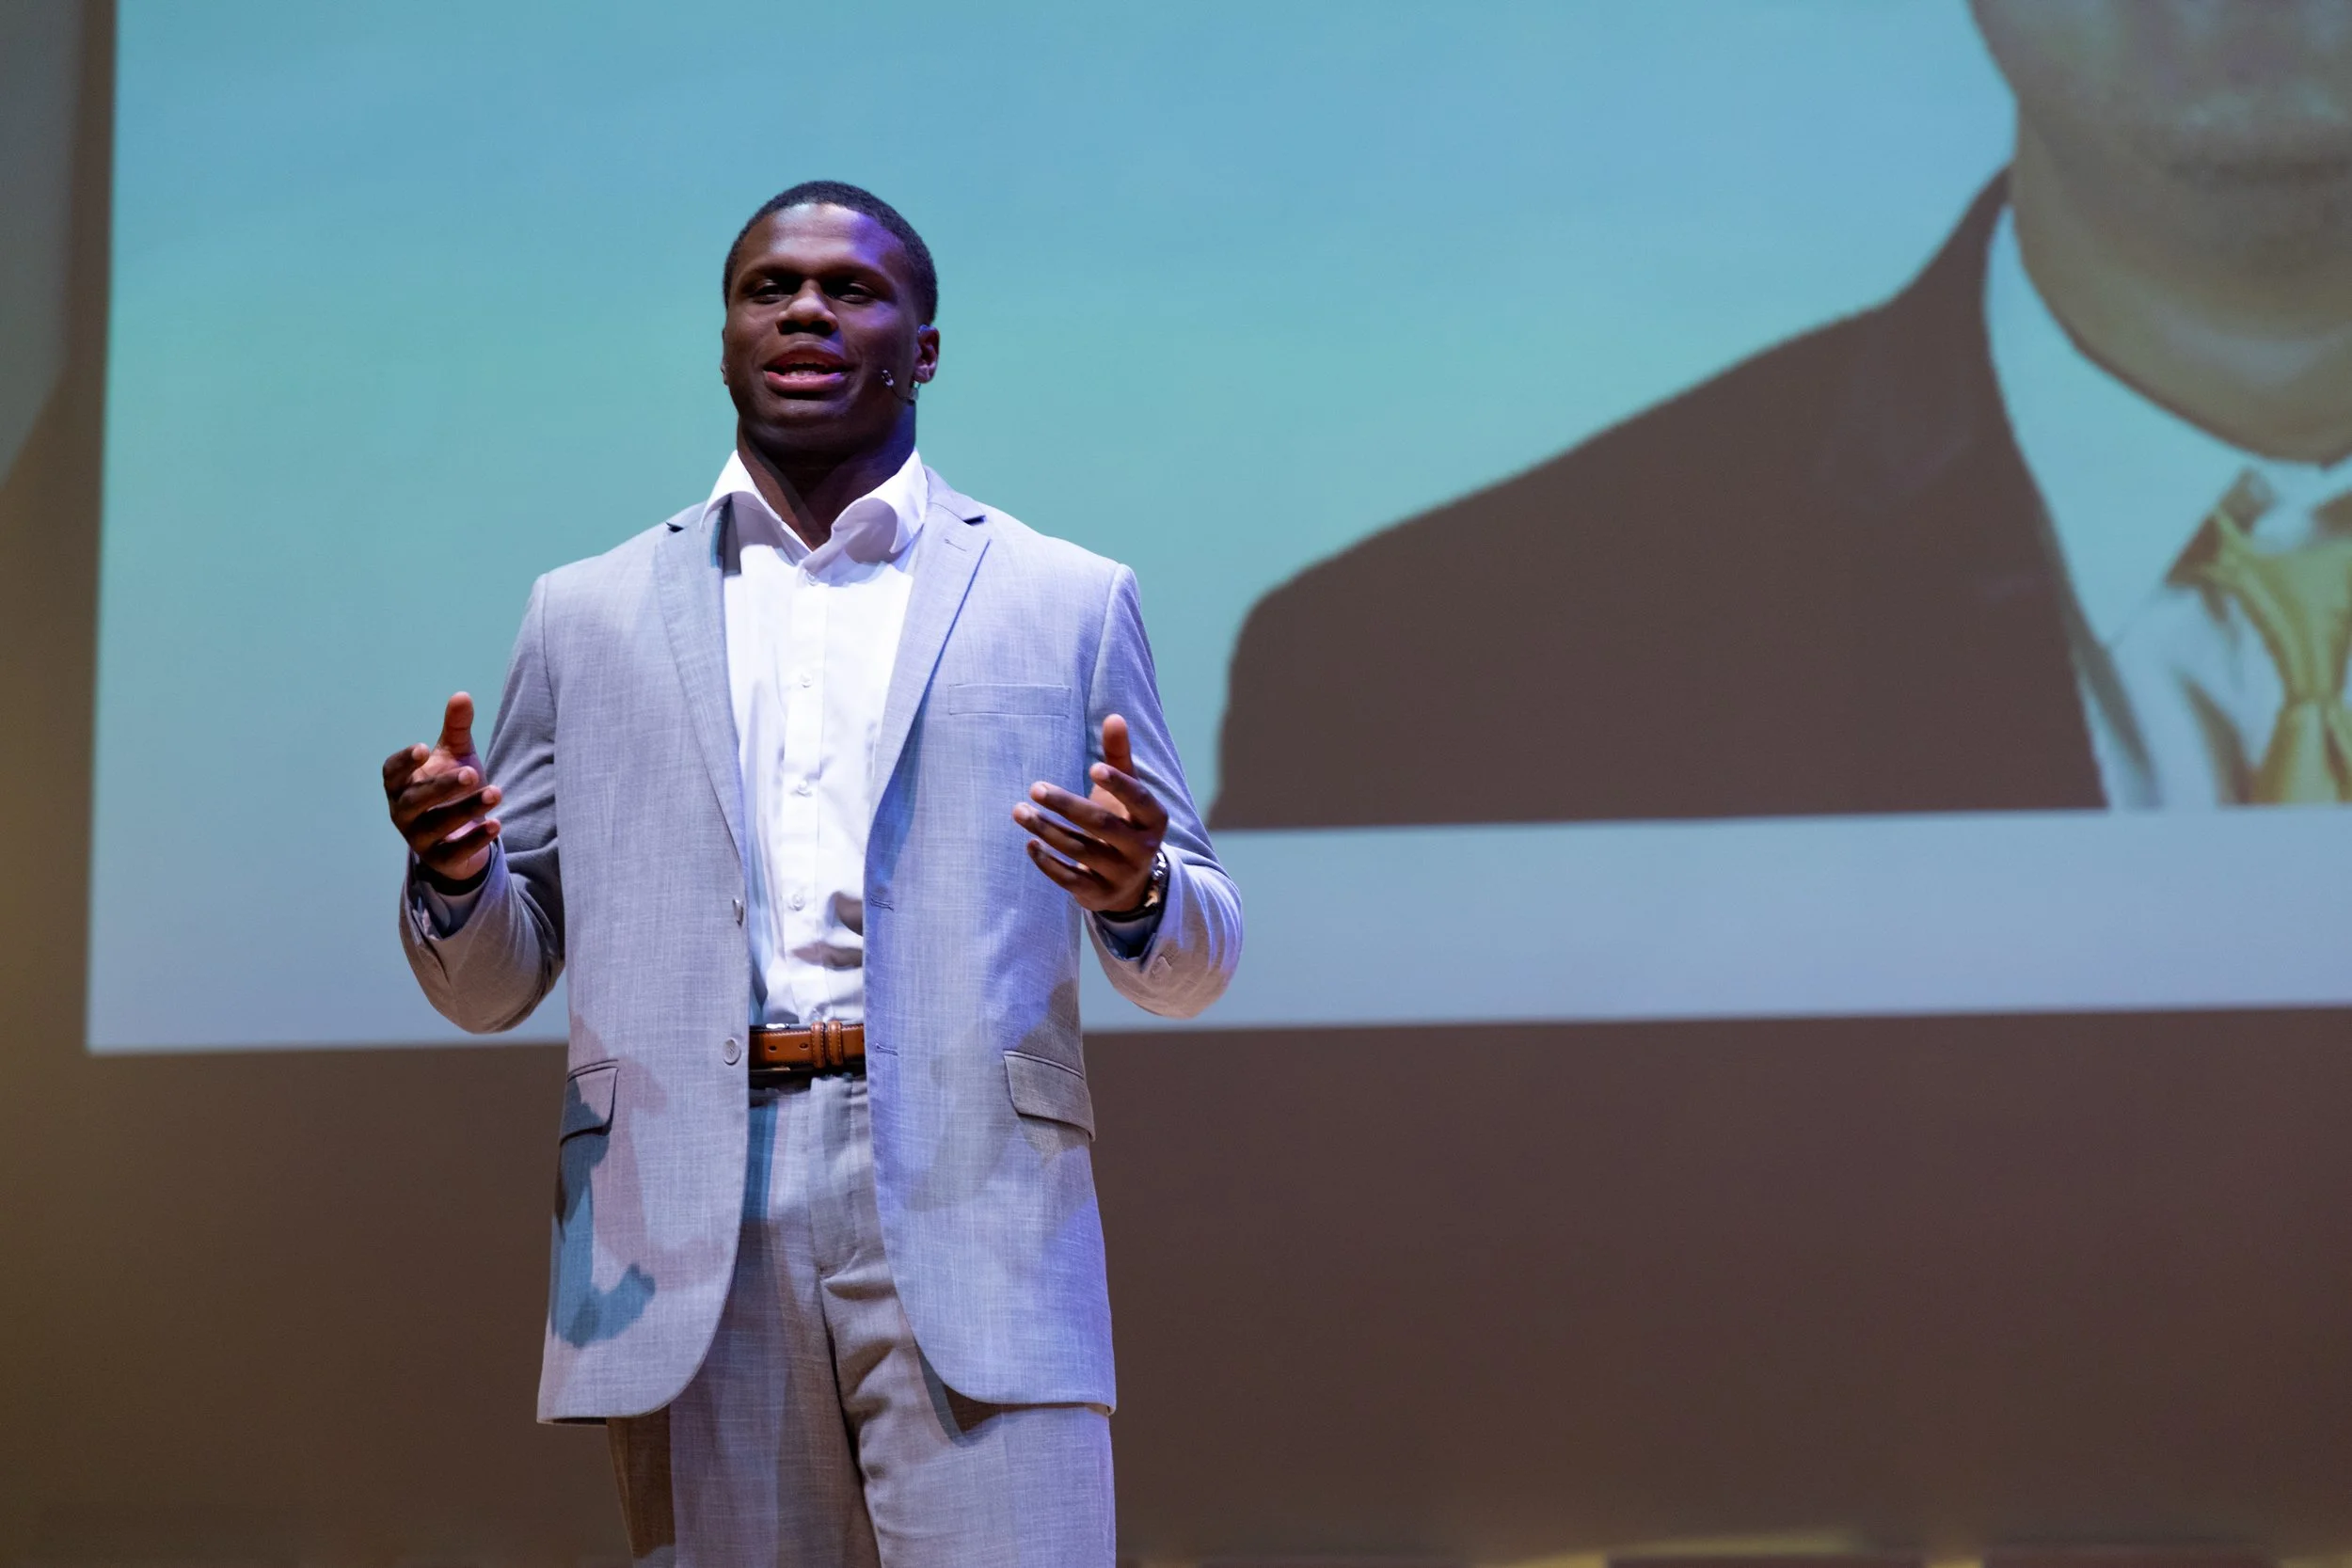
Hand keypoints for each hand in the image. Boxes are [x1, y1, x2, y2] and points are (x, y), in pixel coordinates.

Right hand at [383, 692, 502, 889]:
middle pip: (414, 800)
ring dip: (465, 809)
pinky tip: (496, 824)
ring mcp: (418, 839)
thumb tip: (462, 695)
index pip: (391, 773)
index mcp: (400, 785)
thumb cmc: (452, 788)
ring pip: (435, 825)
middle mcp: (403, 812)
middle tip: (472, 772)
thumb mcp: (455, 756)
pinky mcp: (440, 860)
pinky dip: (475, 839)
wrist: (464, 834)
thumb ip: (455, 729)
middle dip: (442, 786)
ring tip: (496, 793)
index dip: (403, 762)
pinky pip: (454, 852)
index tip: (424, 748)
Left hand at [1014, 714, 1167, 912]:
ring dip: (1047, 830)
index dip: (1119, 784)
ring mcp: (1122, 874)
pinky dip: (1048, 863)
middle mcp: (1142, 849)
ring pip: (1081, 851)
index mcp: (1153, 819)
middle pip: (1102, 825)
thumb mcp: (1125, 793)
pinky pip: (1071, 879)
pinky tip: (1030, 844)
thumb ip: (1119, 757)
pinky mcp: (1099, 894)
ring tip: (1020, 812)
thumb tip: (1114, 717)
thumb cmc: (1123, 822)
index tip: (1093, 767)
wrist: (1130, 881)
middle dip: (1066, 805)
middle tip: (1034, 788)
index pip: (1139, 799)